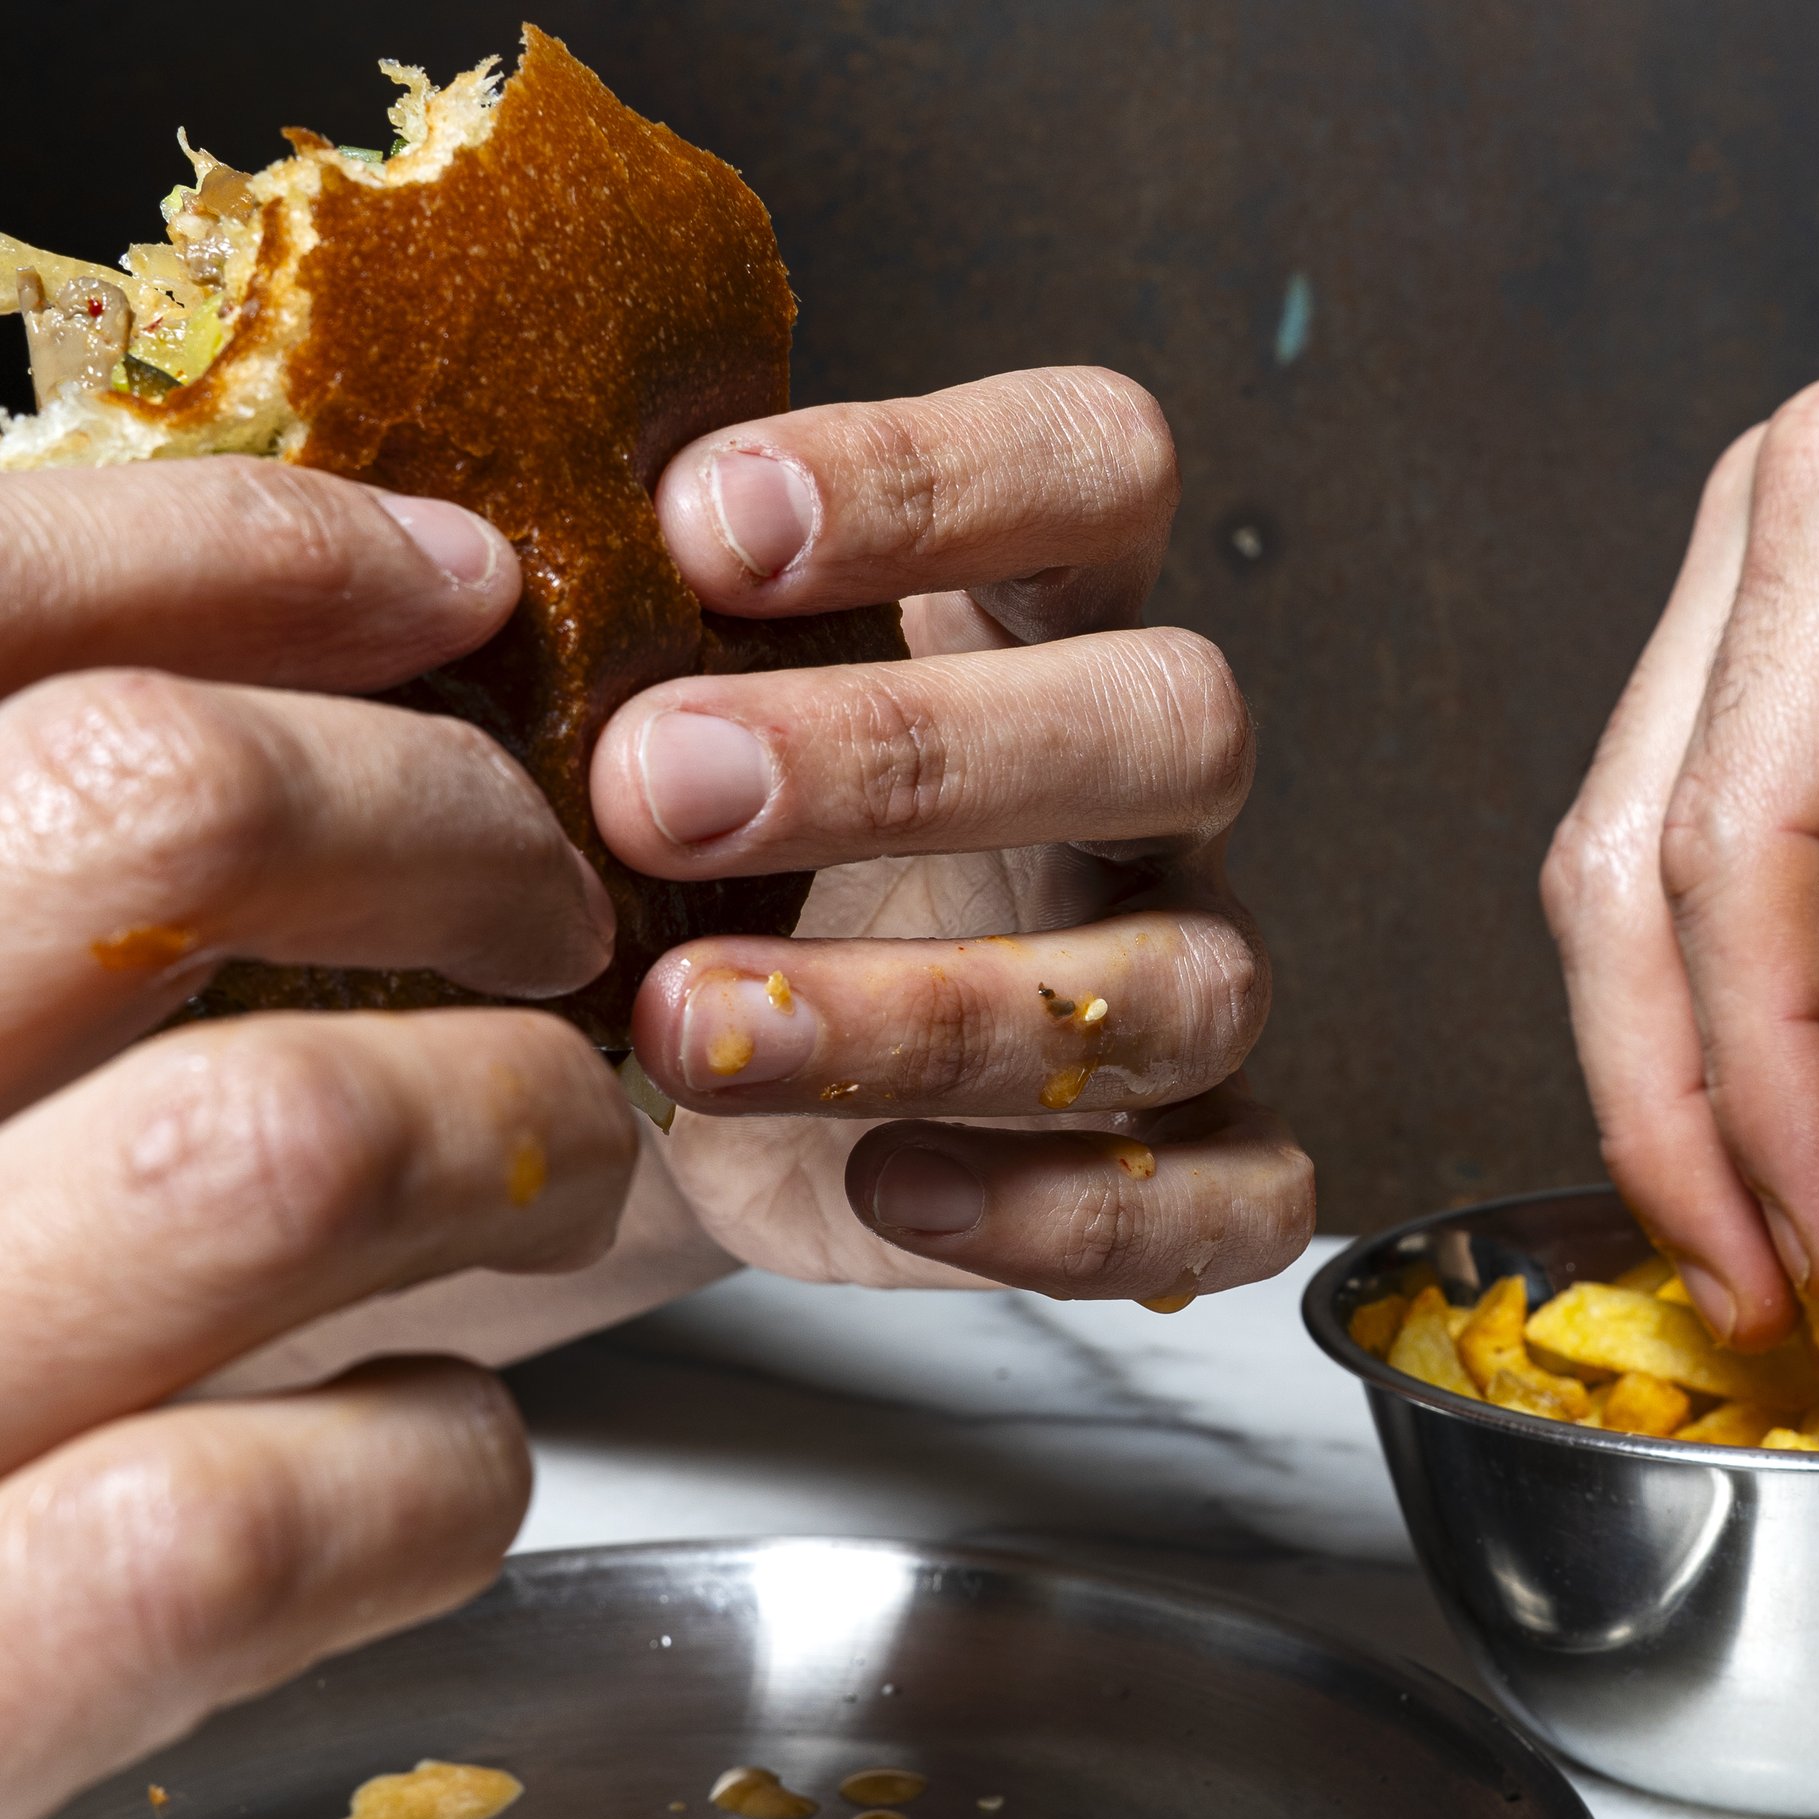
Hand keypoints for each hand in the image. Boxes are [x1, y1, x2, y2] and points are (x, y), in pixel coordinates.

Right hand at [0, 459, 640, 1818]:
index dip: (235, 557)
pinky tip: (448, 1453)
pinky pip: (270, 1512)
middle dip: (452, 820)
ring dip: (504, 1120)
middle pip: (157, 815)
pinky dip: (442, 1461)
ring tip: (550, 1159)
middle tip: (562, 894)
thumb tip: (176, 715)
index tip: (447, 580)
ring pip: (278, 1137)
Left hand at [595, 366, 1313, 1302]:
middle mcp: (1142, 793)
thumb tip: (445, 538)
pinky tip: (881, 1189)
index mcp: (1041, 616)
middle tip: (652, 790)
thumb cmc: (697, 850)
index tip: (703, 525)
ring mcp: (1188, 972)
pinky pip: (1237, 1198)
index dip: (944, 478)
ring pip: (1188, 981)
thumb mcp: (660, 704)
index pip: (1103, 469)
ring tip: (687, 1025)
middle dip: (919, 753)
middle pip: (1179, 717)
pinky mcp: (1185, 1159)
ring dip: (936, 1007)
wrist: (725, 1068)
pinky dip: (1067, 1212)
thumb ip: (623, 621)